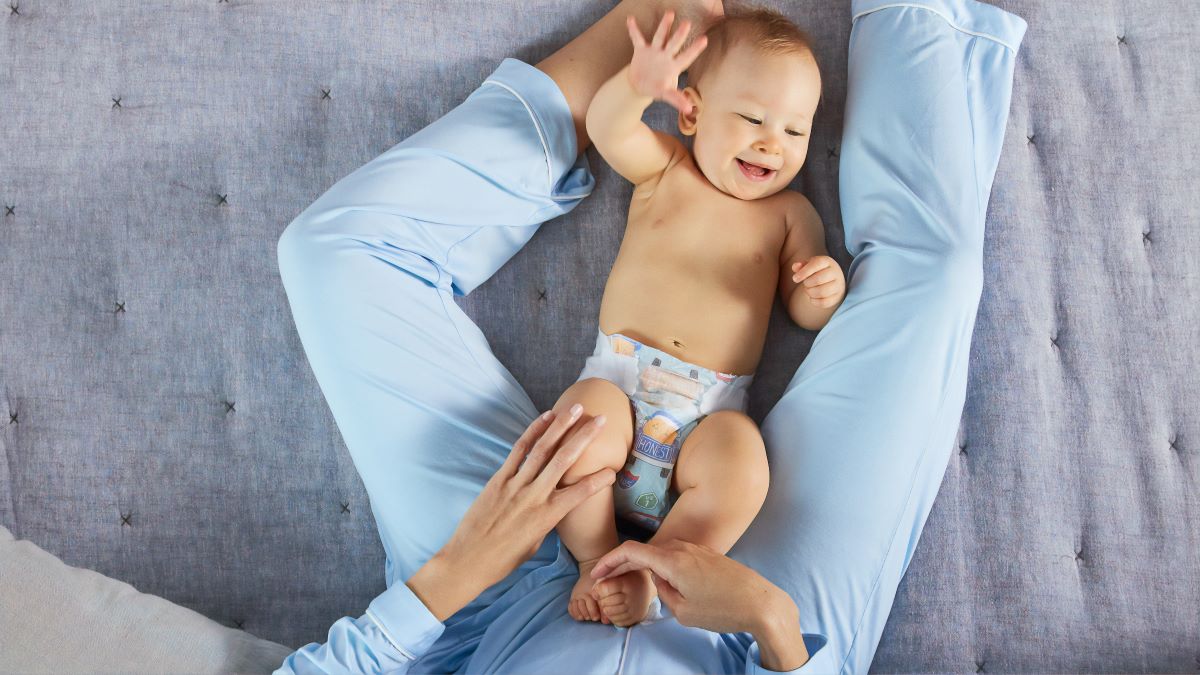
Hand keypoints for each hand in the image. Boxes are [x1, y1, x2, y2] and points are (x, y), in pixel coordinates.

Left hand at [408, 408, 615, 620]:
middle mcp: (534, 497)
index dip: (599, 480)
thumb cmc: (503, 560)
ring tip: (575, 408)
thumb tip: (554, 504)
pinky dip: (533, 432)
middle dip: (585, 437)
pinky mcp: (498, 479)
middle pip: (565, 460)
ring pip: (543, 449)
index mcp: (547, 517)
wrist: (467, 561)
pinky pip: (519, 450)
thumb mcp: (535, 543)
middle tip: (601, 419)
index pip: (581, 492)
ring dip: (561, 426)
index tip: (613, 470)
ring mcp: (515, 485)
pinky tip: (545, 417)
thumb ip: (547, 520)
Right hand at [590, 538, 793, 635]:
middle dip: (621, 564)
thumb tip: (660, 581)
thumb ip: (664, 592)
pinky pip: (677, 556)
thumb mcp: (683, 611)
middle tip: (605, 580)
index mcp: (672, 560)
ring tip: (630, 581)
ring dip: (642, 565)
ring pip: (661, 553)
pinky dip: (661, 565)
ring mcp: (697, 550)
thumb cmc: (723, 609)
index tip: (596, 574)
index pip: (631, 551)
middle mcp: (683, 548)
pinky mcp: (708, 556)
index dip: (609, 561)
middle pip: (643, 550)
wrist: (761, 603)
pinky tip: (660, 580)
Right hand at [625, 10, 707, 114]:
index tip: (705, 39)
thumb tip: (690, 110)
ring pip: (659, 37)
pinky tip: (630, 19)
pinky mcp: (642, 50)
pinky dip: (633, 30)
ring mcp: (654, 51)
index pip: (686, 57)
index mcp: (674, 66)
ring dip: (664, 26)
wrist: (640, 84)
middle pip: (674, 44)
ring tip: (670, 14)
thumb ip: (677, 99)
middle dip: (680, 35)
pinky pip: (637, 38)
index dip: (695, 49)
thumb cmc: (657, 88)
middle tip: (687, 24)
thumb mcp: (666, 94)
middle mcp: (666, 55)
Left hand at [791, 255, 845, 307]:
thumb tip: (795, 267)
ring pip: (821, 292)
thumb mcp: (809, 265)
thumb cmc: (817, 271)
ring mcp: (838, 285)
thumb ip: (801, 266)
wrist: (833, 281)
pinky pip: (823, 302)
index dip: (804, 272)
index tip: (795, 279)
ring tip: (809, 290)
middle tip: (806, 284)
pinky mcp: (837, 297)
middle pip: (818, 279)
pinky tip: (812, 297)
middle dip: (807, 284)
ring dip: (810, 293)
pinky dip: (814, 301)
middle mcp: (835, 272)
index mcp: (827, 261)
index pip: (816, 264)